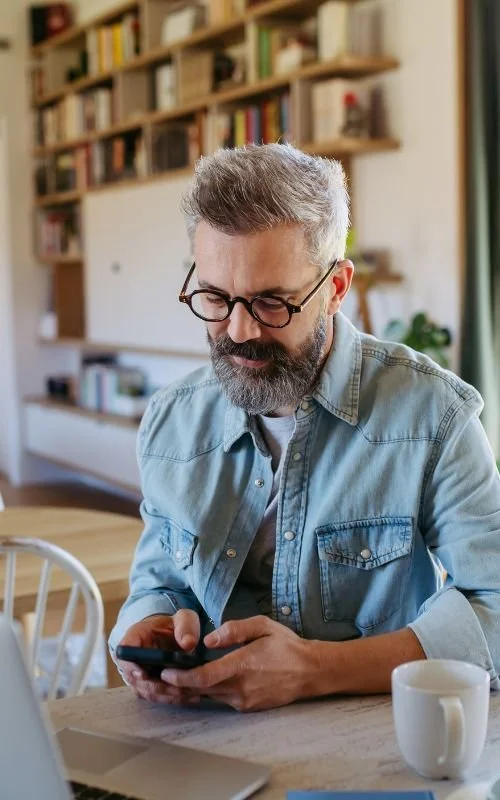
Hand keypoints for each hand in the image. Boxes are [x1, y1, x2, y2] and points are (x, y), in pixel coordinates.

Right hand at [116, 610, 201, 705]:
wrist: (172, 635)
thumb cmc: (175, 626)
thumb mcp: (184, 619)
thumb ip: (186, 626)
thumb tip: (188, 643)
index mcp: (136, 635)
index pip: (124, 651)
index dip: (130, 665)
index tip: (144, 674)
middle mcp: (131, 657)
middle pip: (135, 677)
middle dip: (157, 685)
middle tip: (178, 688)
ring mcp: (136, 674)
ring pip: (146, 690)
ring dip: (166, 694)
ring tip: (189, 693)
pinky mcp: (146, 686)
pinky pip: (155, 696)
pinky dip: (171, 698)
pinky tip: (189, 697)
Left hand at [161, 615, 317, 711]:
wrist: (310, 671)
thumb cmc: (286, 645)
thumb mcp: (262, 625)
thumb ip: (233, 630)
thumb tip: (208, 640)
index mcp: (242, 665)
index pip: (203, 676)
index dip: (180, 676)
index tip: (164, 670)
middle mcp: (240, 688)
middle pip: (201, 689)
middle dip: (180, 682)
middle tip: (162, 673)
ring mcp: (244, 701)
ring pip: (210, 695)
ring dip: (195, 686)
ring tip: (181, 673)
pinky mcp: (248, 707)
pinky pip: (222, 699)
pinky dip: (211, 691)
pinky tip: (207, 679)